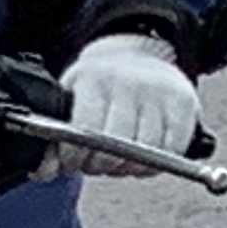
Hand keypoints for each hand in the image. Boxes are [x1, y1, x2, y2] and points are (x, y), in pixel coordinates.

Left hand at [47, 33, 196, 178]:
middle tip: (96, 163)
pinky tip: (143, 156)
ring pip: (147, 152)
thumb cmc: (100, 85)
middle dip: (102, 165)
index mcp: (95, 77)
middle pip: (118, 146)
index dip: (76, 156)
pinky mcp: (184, 102)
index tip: (72, 162)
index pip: (85, 129)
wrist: (138, 55)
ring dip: (129, 167)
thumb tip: (42, 172)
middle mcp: (130, 81)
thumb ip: (53, 140)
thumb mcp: (71, 100)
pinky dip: (156, 162)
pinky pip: (173, 150)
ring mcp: (160, 91)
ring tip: (119, 160)